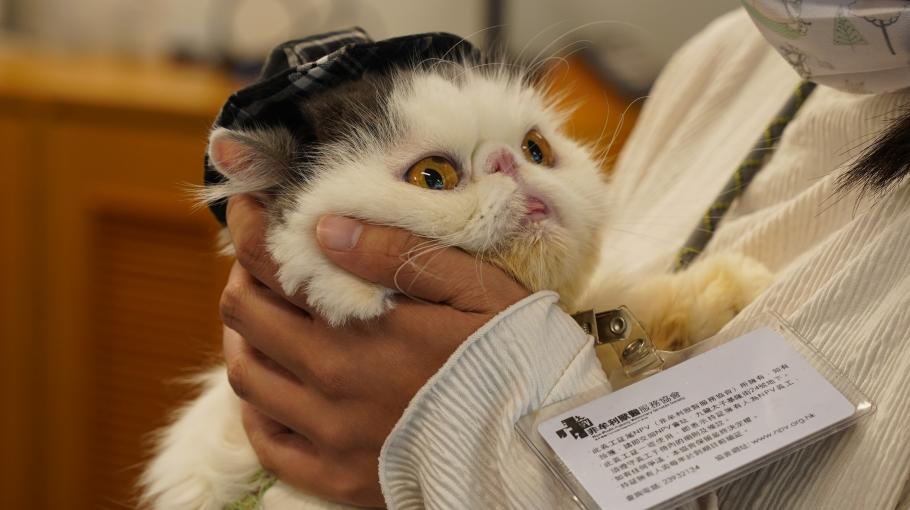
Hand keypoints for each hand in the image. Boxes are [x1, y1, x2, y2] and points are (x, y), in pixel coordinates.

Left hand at [220, 195, 528, 506]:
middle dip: (244, 274)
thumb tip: (326, 226)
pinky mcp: (337, 477)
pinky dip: (254, 407)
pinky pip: (267, 443)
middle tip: (261, 258)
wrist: (539, 445)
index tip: (250, 206)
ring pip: (246, 376)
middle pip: (245, 315)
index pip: (271, 264)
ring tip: (262, 314)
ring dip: (242, 336)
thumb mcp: (474, 287)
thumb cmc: (516, 353)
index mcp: (362, 325)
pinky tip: (270, 385)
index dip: (248, 226)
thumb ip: (398, 254)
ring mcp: (330, 434)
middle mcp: (332, 379)